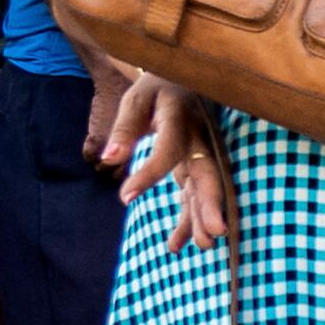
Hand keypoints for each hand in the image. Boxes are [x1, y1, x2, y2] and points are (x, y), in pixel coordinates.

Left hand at [105, 80, 227, 247]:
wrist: (186, 78)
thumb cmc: (156, 89)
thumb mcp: (135, 101)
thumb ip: (124, 129)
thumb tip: (110, 159)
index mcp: (181, 119)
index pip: (168, 150)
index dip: (149, 174)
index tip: (125, 197)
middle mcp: (200, 139)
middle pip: (208, 175)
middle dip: (211, 205)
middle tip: (214, 232)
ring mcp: (204, 154)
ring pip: (207, 189)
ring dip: (205, 217)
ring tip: (203, 246)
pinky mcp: (198, 165)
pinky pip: (196, 194)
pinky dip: (190, 219)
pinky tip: (176, 244)